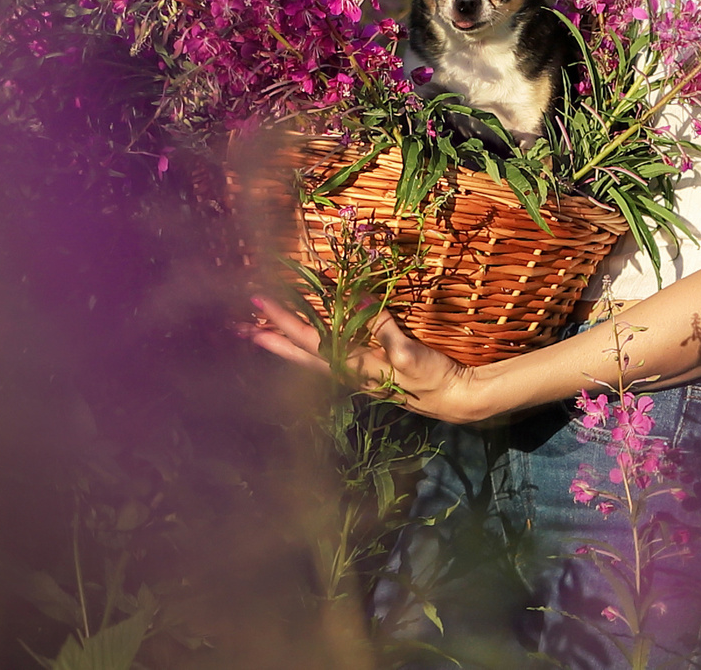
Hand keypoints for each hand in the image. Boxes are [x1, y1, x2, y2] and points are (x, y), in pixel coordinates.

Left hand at [247, 298, 493, 422]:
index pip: (313, 341)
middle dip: (274, 340)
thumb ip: (384, 329)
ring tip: (266, 333)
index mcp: (357, 367)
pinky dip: (315, 346)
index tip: (262, 304)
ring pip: (314, 357)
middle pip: (303, 355)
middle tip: (243, 326)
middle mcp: (351, 373)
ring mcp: (360, 373)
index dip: (286, 322)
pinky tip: (313, 340)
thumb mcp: (412, 354)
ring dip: (289, 345)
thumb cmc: (435, 380)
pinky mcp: (372, 371)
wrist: (457, 400)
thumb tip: (358, 299)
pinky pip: (334, 356)